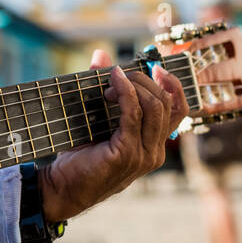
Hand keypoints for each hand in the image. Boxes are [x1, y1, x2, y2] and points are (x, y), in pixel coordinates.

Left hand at [39, 49, 188, 222]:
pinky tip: (111, 82)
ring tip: (111, 80)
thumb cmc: (80, 156)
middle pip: (166, 103)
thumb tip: (101, 55)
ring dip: (134, 85)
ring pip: (154, 107)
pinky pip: (134, 115)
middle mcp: (155, 152)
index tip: (157, 68)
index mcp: (154, 145)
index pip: (179, 111)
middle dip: (144, 80)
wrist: (62, 187)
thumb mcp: (97, 120)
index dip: (173, 85)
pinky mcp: (127, 154)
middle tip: (119, 74)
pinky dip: (125, 92)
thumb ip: (104, 88)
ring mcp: (143, 155)